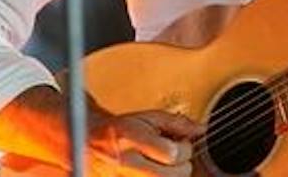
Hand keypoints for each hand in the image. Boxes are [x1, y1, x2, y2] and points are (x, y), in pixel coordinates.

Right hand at [0, 86, 199, 176]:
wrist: (85, 143)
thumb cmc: (119, 129)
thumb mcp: (146, 117)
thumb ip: (176, 123)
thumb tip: (202, 129)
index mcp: (129, 137)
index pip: (171, 153)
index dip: (182, 147)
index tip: (178, 142)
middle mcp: (125, 162)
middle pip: (175, 174)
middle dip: (182, 163)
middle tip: (172, 154)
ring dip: (173, 175)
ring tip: (162, 164)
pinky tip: (155, 172)